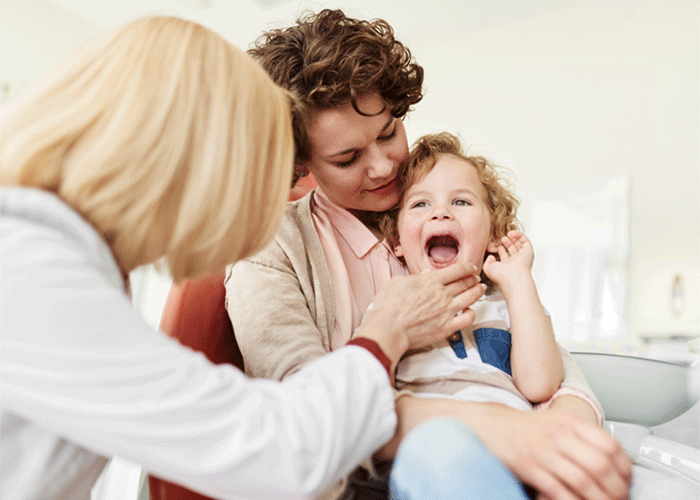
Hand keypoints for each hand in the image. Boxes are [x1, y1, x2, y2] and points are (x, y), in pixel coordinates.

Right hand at [355, 261, 483, 367]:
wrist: (388, 329)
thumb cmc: (388, 306)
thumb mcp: (397, 282)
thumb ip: (415, 276)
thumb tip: (427, 273)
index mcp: (430, 281)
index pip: (457, 270)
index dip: (468, 268)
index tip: (471, 268)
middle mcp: (442, 294)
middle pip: (466, 282)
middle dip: (474, 279)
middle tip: (476, 278)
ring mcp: (446, 311)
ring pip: (470, 297)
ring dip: (478, 291)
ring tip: (480, 289)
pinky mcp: (446, 327)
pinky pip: (467, 319)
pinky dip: (472, 313)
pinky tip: (469, 311)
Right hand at [478, 406, 631, 499]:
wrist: (490, 426)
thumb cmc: (525, 428)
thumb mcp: (557, 420)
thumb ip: (582, 435)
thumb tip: (612, 460)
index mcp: (569, 421)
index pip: (609, 445)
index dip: (624, 468)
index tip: (626, 480)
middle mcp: (558, 434)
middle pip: (600, 466)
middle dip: (616, 490)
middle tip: (619, 499)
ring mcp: (543, 451)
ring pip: (583, 482)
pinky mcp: (529, 467)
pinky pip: (559, 492)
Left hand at [482, 230, 533, 287]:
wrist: (513, 277)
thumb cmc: (501, 275)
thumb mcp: (488, 269)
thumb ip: (487, 262)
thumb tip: (490, 257)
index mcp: (507, 267)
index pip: (505, 257)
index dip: (502, 251)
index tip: (498, 246)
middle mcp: (515, 262)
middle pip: (513, 250)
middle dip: (508, 243)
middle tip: (503, 238)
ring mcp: (522, 257)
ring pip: (520, 245)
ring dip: (514, 238)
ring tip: (508, 234)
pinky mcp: (528, 252)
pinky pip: (525, 241)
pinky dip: (519, 236)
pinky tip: (512, 233)